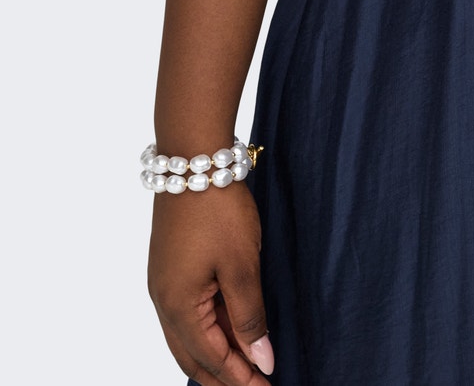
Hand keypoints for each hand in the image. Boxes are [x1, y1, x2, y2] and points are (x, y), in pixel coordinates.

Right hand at [148, 185, 274, 382]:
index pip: (211, 359)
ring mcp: (163, 284)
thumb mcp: (242, 266)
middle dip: (223, 377)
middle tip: (256, 385)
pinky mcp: (170, 268)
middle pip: (192, 357)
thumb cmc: (218, 210)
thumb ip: (251, 317)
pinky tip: (229, 328)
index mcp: (178, 307)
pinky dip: (209, 329)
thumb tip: (261, 362)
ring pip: (187, 337)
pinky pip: (186, 314)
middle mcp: (163, 302)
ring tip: (247, 364)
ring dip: (216, 354)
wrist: (194, 159)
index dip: (240, 379)